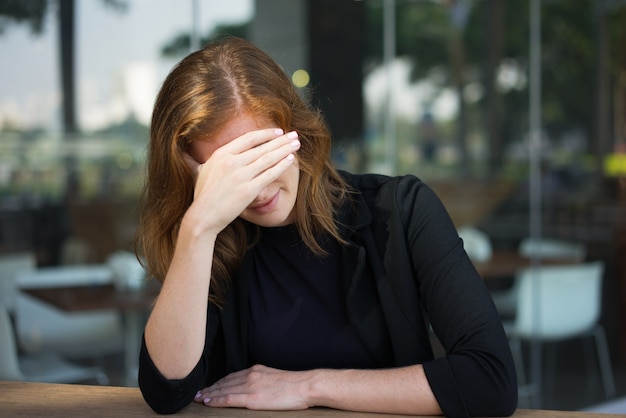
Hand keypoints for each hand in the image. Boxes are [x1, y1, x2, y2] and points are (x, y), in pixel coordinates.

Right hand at [183, 128, 299, 234]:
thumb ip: (202, 160)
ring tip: (296, 144)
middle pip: (262, 147)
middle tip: (294, 134)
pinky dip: (281, 166)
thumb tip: (186, 152)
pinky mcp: (249, 190)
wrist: (203, 216)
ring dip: (285, 150)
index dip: (266, 134)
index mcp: (221, 154)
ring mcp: (241, 175)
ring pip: (268, 158)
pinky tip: (290, 160)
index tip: (278, 132)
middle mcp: (232, 161)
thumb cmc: (202, 195)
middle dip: (281, 140)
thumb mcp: (200, 171)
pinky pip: (269, 174)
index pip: (249, 138)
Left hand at [193, 364, 312, 409]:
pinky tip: (208, 402)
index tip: (208, 387)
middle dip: (209, 388)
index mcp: (256, 370)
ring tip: (198, 399)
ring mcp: (251, 386)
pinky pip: (229, 398)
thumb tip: (255, 386)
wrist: (305, 386)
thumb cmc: (294, 385)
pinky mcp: (253, 398)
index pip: (231, 376)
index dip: (217, 383)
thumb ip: (262, 379)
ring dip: (208, 394)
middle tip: (196, 394)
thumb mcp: (275, 376)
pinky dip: (216, 400)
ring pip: (223, 389)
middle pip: (224, 382)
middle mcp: (250, 375)